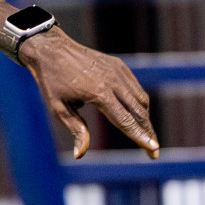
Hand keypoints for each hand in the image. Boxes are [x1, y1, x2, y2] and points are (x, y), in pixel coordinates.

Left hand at [19, 28, 158, 158]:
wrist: (50, 49)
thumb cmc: (51, 82)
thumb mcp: (57, 108)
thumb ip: (75, 130)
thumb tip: (80, 155)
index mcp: (98, 94)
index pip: (125, 121)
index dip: (140, 137)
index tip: (153, 150)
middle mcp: (113, 81)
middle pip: (139, 112)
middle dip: (148, 132)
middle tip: (154, 150)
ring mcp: (118, 71)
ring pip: (140, 99)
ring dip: (145, 118)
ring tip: (146, 135)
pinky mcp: (118, 65)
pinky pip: (135, 87)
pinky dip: (140, 103)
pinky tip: (137, 114)